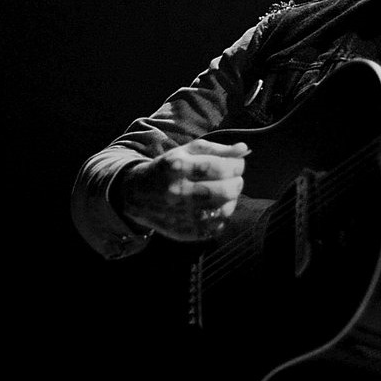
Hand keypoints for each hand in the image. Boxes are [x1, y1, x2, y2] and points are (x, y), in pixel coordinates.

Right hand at [117, 140, 248, 241]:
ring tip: (227, 192)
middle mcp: (177, 191)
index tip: (238, 164)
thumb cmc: (167, 168)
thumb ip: (216, 149)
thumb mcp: (186, 152)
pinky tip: (216, 206)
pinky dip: (222, 216)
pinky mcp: (184, 232)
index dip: (237, 166)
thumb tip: (243, 148)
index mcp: (177, 166)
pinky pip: (216, 227)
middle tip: (236, 179)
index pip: (220, 167)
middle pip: (224, 191)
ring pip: (223, 210)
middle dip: (237, 183)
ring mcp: (180, 214)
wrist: (137, 194)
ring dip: (232, 200)